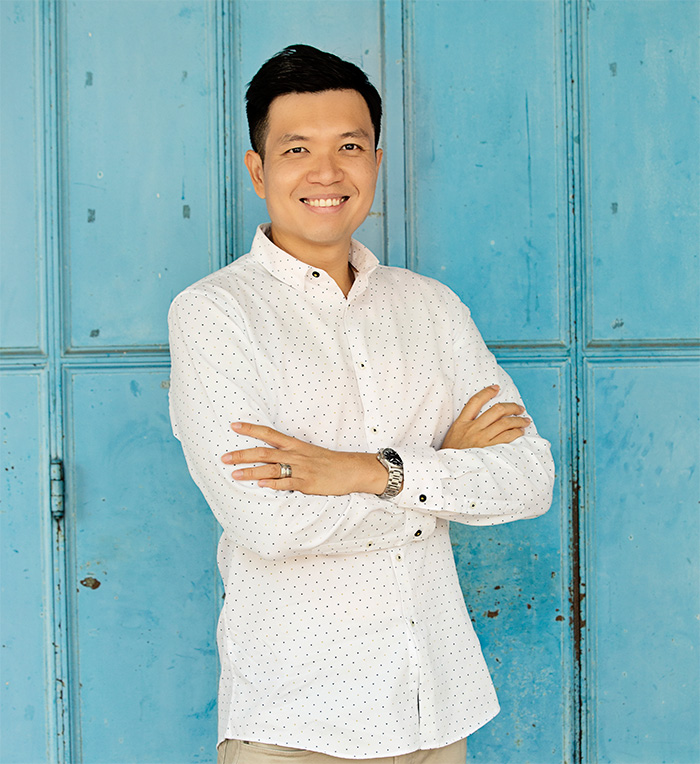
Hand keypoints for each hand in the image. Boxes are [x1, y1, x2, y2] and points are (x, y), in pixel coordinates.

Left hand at [221, 422, 387, 495]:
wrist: (352, 469)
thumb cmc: (330, 462)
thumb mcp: (310, 452)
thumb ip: (291, 454)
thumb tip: (272, 458)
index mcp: (295, 445)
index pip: (268, 434)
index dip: (250, 429)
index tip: (233, 425)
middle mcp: (295, 455)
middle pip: (263, 452)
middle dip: (242, 454)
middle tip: (224, 457)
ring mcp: (300, 469)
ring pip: (270, 469)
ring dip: (250, 472)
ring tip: (234, 474)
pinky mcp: (306, 483)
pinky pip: (285, 483)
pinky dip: (271, 484)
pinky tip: (259, 485)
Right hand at [440, 385, 530, 449]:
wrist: (449, 469)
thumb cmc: (452, 452)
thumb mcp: (453, 433)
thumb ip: (465, 423)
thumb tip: (483, 415)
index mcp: (461, 423)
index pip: (475, 401)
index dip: (487, 392)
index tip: (496, 388)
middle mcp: (472, 429)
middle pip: (496, 410)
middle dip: (511, 407)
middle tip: (519, 408)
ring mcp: (481, 439)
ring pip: (505, 423)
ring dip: (518, 420)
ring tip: (525, 420)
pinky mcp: (489, 450)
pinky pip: (507, 438)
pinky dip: (516, 433)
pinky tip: (520, 432)